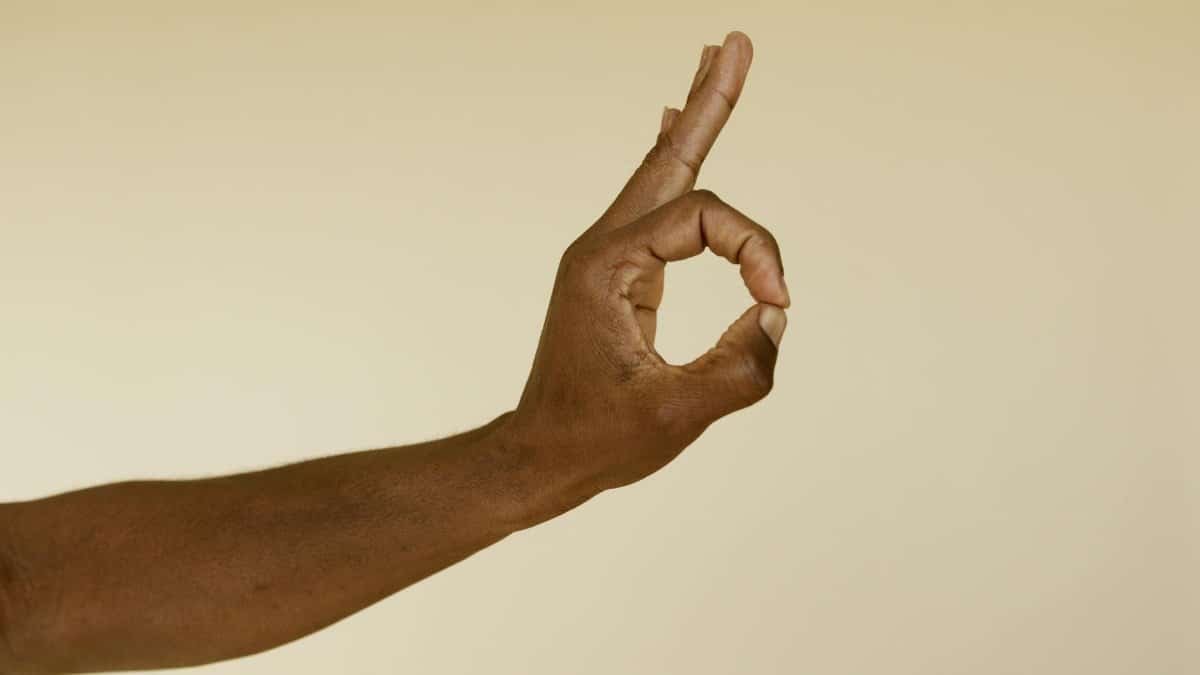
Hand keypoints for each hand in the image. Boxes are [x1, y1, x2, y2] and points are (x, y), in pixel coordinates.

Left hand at [503, 32, 789, 517]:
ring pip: (661, 174)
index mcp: (608, 265)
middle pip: (669, 158)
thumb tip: (775, 316)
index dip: (756, 250)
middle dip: (709, 102)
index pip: (705, 220)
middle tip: (736, 42)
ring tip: (713, 67)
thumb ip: (740, 368)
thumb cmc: (595, 439)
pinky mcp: (618, 276)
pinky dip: (673, 165)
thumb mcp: (676, 416)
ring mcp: (608, 258)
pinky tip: (669, 132)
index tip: (778, 302)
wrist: (540, 457)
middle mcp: (603, 247)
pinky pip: (655, 207)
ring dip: (693, 121)